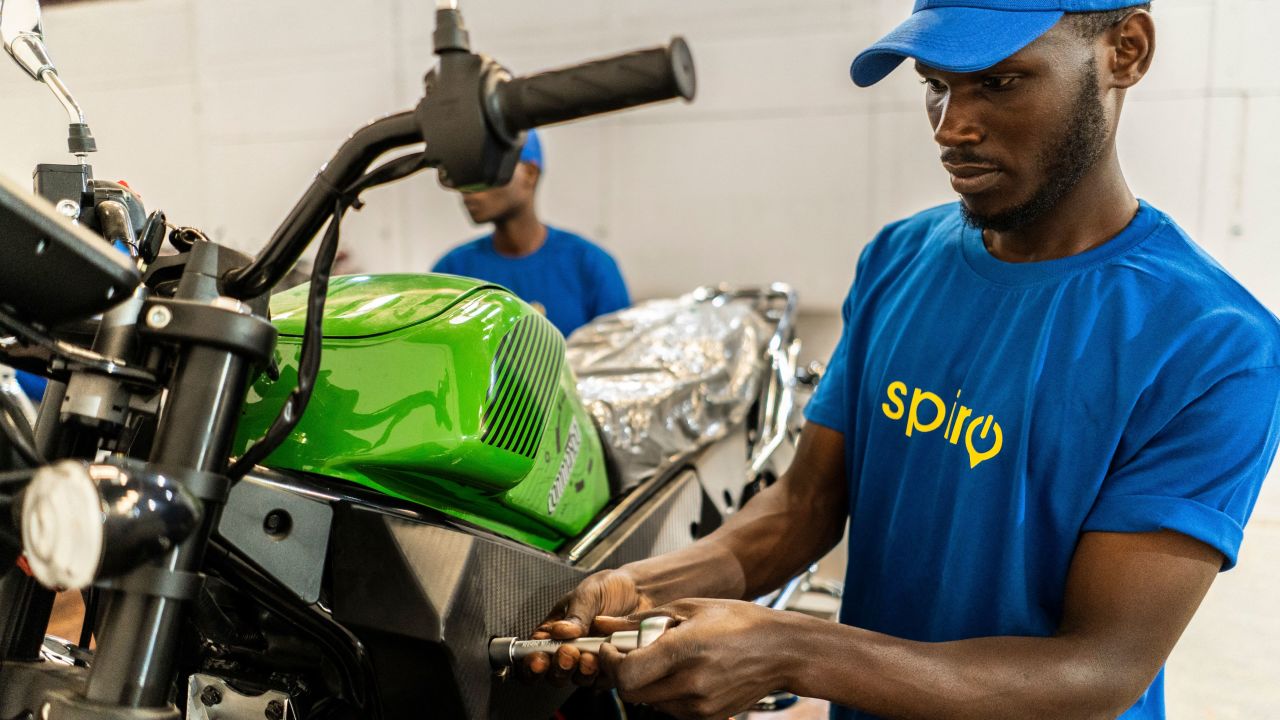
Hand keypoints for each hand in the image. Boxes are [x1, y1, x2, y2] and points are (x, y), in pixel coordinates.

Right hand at [524, 568, 653, 686]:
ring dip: (580, 672)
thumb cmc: (609, 588)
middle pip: (553, 672)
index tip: (539, 659)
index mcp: (554, 631)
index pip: (534, 653)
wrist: (641, 591)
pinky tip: (605, 659)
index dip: (531, 662)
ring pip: (577, 679)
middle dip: (557, 667)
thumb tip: (559, 632)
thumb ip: (575, 615)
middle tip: (567, 654)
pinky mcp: (610, 668)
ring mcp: (589, 661)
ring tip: (588, 658)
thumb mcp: (588, 594)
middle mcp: (569, 649)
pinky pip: (603, 680)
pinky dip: (602, 673)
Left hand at [597, 598, 795, 719]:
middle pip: (631, 692)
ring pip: (648, 702)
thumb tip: (606, 624)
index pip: (627, 672)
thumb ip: (643, 620)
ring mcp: (700, 706)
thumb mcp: (690, 608)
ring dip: (644, 681)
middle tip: (629, 652)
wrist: (781, 650)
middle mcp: (691, 684)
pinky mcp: (707, 717)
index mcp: (685, 651)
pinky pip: (669, 708)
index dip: (609, 661)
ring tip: (663, 658)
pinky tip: (681, 671)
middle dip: (622, 672)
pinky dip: (664, 691)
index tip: (609, 647)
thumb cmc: (741, 622)